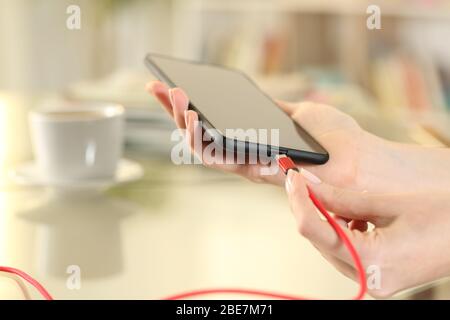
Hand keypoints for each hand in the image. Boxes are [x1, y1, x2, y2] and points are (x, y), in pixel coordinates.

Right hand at [145, 80, 449, 192]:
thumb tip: (254, 101)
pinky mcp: (257, 173)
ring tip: (175, 97)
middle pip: (202, 136)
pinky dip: (205, 139)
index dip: (188, 108)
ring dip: (185, 123)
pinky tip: (195, 117)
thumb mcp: (302, 113)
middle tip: (158, 88)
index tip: (168, 85)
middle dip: (176, 113)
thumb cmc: (336, 139)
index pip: (213, 123)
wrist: (362, 161)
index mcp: (254, 139)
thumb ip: (274, 110)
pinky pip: (223, 159)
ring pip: (206, 149)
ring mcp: (250, 166)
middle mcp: (247, 156)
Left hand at [285, 168, 449, 297]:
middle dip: (308, 208)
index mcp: (373, 259)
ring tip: (334, 196)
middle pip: (319, 239)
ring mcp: (373, 281)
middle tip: (304, 181)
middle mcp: (369, 278)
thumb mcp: (389, 203)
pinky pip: (346, 252)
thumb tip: (309, 186)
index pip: (314, 230)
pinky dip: (342, 231)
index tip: (293, 178)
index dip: (298, 201)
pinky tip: (354, 215)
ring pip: (329, 245)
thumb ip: (343, 198)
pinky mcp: (377, 276)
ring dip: (326, 219)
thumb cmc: (445, 218)